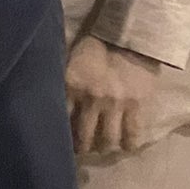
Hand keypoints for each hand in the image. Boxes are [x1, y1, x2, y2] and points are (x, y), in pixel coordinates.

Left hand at [66, 36, 164, 155]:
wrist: (128, 37)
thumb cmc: (94, 48)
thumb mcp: (70, 62)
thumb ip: (64, 84)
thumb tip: (52, 103)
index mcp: (71, 85)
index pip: (61, 118)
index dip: (59, 133)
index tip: (58, 142)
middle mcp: (92, 99)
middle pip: (84, 135)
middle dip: (81, 147)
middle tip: (81, 151)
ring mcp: (116, 104)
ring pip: (108, 139)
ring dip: (104, 147)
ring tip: (102, 148)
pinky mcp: (137, 106)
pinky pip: (133, 133)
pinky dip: (128, 144)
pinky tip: (125, 147)